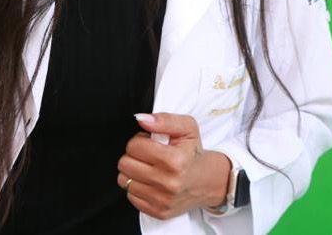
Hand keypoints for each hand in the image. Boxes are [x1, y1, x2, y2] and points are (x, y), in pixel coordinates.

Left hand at [116, 113, 230, 219]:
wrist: (208, 181)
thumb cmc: (193, 153)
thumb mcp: (187, 128)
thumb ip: (164, 119)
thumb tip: (141, 119)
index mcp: (174, 160)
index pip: (134, 146)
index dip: (140, 140)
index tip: (150, 143)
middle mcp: (168, 183)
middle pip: (125, 164)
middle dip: (134, 155)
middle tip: (148, 155)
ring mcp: (162, 200)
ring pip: (124, 180)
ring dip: (133, 171)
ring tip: (148, 167)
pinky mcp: (158, 212)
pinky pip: (130, 196)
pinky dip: (136, 186)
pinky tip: (149, 181)